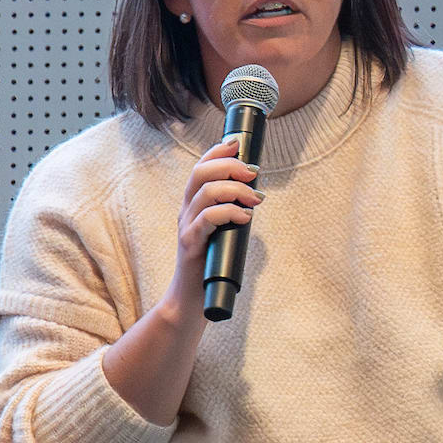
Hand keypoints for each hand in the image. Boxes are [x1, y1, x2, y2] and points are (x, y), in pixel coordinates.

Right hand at [162, 134, 261, 304]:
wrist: (191, 299)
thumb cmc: (211, 264)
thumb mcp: (222, 230)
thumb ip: (232, 211)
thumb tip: (255, 193)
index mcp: (193, 205)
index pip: (200, 168)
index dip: (217, 151)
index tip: (237, 144)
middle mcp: (186, 211)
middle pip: (200, 173)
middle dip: (229, 166)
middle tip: (254, 172)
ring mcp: (187, 227)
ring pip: (206, 192)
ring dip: (236, 190)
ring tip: (255, 199)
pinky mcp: (191, 244)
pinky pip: (207, 219)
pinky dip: (229, 212)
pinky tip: (244, 217)